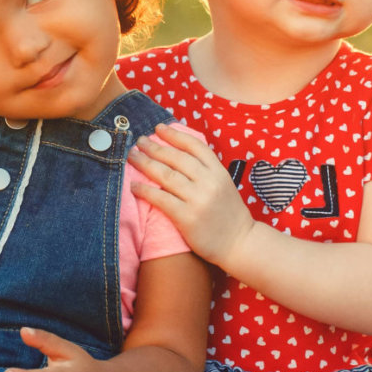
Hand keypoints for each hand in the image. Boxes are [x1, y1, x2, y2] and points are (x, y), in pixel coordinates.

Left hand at [127, 124, 254, 266]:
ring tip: (132, 157)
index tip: (158, 128)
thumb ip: (206, 171)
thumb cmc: (228, 214)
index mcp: (218, 171)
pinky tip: (134, 186)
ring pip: (166, 175)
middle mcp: (209, 182)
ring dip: (145, 164)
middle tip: (139, 142)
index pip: (194, 146)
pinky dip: (145, 190)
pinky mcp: (187, 217)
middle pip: (176, 158)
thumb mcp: (223, 185)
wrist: (239, 243)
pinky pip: (160, 199)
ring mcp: (198, 199)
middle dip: (154, 147)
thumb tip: (178, 153)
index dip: (175, 135)